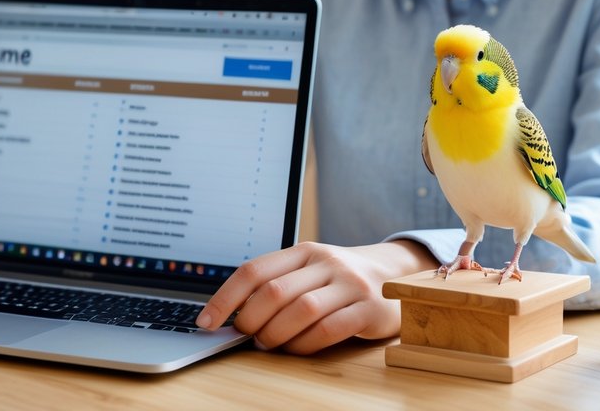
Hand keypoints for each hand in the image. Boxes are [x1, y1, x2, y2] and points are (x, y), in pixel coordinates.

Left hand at [195, 240, 433, 354]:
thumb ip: (277, 284)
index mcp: (303, 251)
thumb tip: (232, 316)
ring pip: (301, 310)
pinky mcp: (368, 308)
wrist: (393, 273)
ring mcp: (349, 284)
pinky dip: (306, 345)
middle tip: (246, 337)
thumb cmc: (337, 279)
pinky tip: (299, 349)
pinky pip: (329, 330)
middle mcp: (325, 262)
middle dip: (251, 321)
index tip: (206, 322)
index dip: (225, 298)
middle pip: (275, 291)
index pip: (254, 270)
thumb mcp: (308, 270)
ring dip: (277, 334)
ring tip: (270, 344)